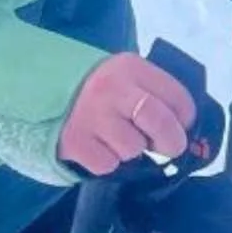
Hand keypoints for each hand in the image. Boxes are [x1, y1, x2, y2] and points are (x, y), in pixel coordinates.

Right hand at [58, 53, 197, 175]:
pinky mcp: (75, 141)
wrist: (46, 91)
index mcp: (132, 68)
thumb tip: (184, 128)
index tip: (180, 126)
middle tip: (168, 148)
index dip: (185, 118)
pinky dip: (107, 161)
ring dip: (131, 150)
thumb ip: (155, 95)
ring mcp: (92, 115)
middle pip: (160, 121)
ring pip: (133, 148)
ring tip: (116, 137)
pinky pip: (108, 164)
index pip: (177, 97)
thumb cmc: (101, 89)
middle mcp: (112, 89)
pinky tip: (97, 145)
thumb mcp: (128, 78)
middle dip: (171, 141)